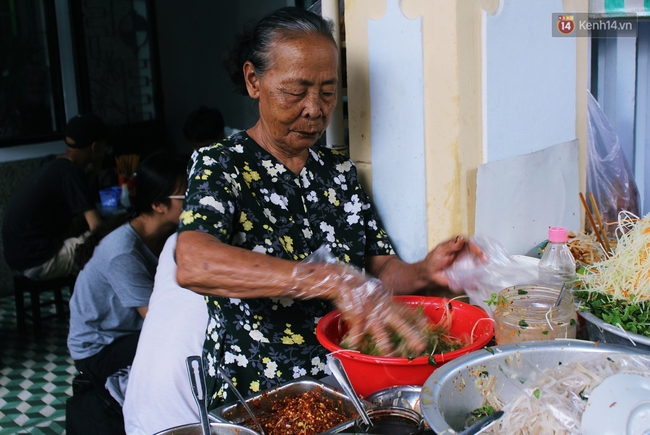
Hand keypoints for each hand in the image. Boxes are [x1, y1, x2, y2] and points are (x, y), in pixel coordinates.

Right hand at [291, 260, 429, 356]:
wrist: (345, 280)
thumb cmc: (362, 289)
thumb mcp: (380, 293)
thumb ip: (389, 304)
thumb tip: (401, 313)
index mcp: (389, 303)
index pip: (407, 312)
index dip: (418, 320)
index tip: (428, 327)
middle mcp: (382, 309)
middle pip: (399, 323)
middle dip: (410, 335)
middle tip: (420, 346)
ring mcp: (370, 313)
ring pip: (379, 330)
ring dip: (385, 342)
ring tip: (389, 353)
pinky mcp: (356, 316)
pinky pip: (357, 330)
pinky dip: (356, 338)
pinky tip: (356, 345)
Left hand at [421, 236, 486, 286]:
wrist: (429, 274)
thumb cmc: (434, 259)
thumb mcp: (441, 250)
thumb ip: (451, 245)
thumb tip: (461, 239)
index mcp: (459, 245)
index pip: (470, 244)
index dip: (476, 247)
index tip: (479, 253)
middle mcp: (464, 254)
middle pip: (477, 254)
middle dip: (482, 257)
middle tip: (484, 261)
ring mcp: (465, 264)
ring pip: (476, 265)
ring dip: (480, 268)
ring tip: (481, 272)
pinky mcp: (464, 274)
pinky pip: (472, 276)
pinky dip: (474, 279)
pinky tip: (474, 282)